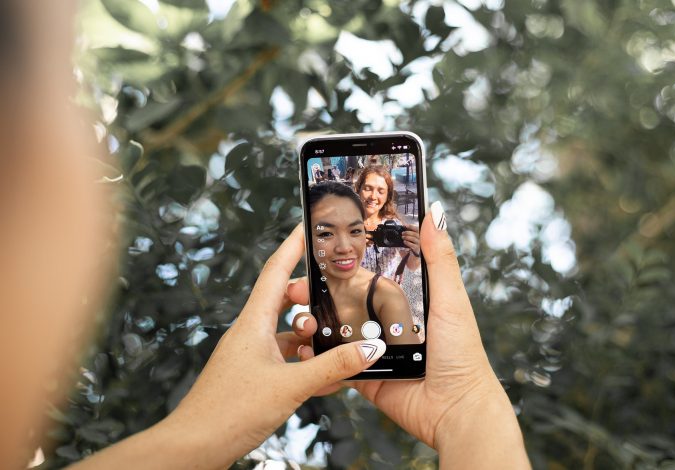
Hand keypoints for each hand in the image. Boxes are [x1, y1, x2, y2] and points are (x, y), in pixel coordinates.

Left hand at [70, 225, 386, 469]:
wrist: (194, 448)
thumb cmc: (228, 412)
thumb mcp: (290, 385)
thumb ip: (332, 366)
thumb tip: (367, 349)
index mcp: (253, 323)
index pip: (275, 271)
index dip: (293, 245)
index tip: (309, 225)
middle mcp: (251, 334)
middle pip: (284, 300)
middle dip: (310, 297)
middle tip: (335, 296)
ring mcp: (252, 356)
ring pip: (287, 332)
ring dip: (311, 334)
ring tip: (336, 340)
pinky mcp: (254, 378)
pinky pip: (286, 359)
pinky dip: (306, 362)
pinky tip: (328, 377)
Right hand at [292, 208, 529, 466]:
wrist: (455, 410)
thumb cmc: (461, 354)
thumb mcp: (451, 299)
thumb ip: (439, 258)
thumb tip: (435, 211)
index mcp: (405, 302)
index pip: (367, 276)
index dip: (341, 265)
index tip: (317, 250)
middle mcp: (386, 324)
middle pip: (343, 302)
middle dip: (316, 292)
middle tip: (295, 286)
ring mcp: (372, 350)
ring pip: (334, 332)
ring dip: (312, 323)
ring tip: (296, 315)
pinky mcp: (363, 377)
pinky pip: (334, 365)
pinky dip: (317, 358)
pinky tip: (301, 347)